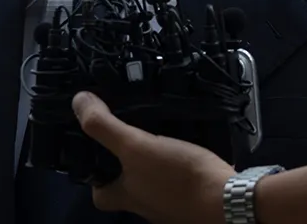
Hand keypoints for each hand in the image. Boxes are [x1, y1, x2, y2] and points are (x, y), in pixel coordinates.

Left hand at [72, 91, 236, 223]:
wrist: (228, 200)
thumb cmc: (177, 177)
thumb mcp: (135, 147)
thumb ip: (105, 127)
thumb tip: (78, 102)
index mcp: (126, 197)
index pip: (99, 194)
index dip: (94, 175)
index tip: (97, 150)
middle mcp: (145, 206)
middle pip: (127, 186)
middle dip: (128, 163)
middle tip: (132, 134)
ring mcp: (171, 204)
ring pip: (154, 181)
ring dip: (154, 160)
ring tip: (157, 130)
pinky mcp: (194, 196)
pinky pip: (179, 178)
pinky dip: (179, 163)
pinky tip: (185, 142)